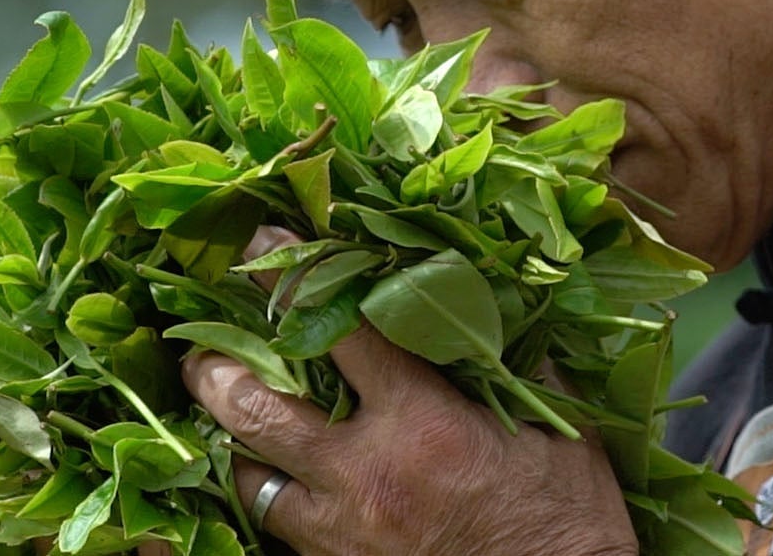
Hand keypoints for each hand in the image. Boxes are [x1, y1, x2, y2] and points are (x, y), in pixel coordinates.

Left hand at [179, 230, 639, 555]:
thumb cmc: (569, 516)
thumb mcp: (557, 424)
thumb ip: (514, 359)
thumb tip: (492, 298)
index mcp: (422, 423)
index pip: (338, 331)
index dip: (292, 279)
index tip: (261, 246)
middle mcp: (366, 474)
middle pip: (258, 409)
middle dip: (216, 366)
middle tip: (204, 342)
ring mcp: (343, 530)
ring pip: (248, 475)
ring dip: (234, 435)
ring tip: (227, 404)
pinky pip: (274, 525)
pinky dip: (265, 490)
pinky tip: (271, 470)